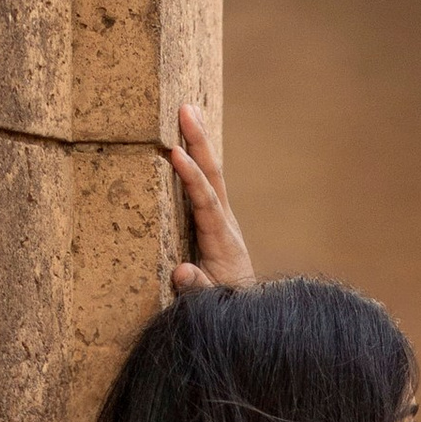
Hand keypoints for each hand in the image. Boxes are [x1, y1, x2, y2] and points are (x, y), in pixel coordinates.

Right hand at [168, 104, 256, 291]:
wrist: (245, 313)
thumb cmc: (223, 307)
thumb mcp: (210, 303)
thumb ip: (197, 288)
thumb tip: (183, 271)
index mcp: (222, 242)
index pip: (206, 202)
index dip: (191, 178)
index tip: (175, 153)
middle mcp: (225, 224)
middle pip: (213, 177)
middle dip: (200, 142)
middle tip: (187, 108)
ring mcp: (222, 220)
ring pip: (211, 175)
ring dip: (200, 143)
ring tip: (188, 111)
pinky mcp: (215, 221)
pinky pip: (206, 184)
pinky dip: (197, 160)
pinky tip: (189, 140)